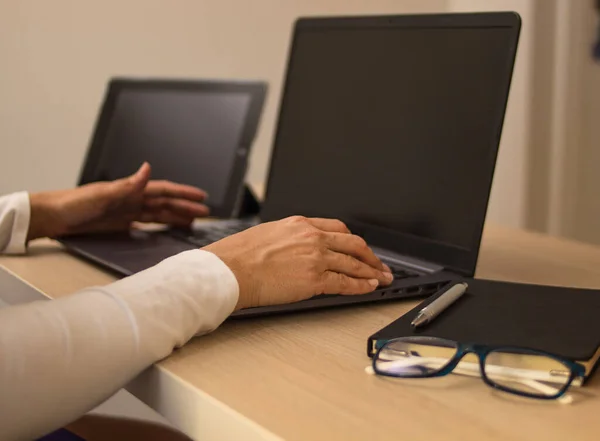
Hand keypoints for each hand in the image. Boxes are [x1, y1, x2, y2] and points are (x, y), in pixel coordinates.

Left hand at [27, 163, 208, 239]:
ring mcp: (126, 212)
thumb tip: (148, 168)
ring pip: (158, 213)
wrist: (52, 217)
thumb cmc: (73, 203)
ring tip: (193, 221)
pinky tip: (167, 229)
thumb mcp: (102, 193)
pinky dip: (159, 225)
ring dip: (176, 216)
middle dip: (186, 207)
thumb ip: (127, 184)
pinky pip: (146, 224)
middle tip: (206, 213)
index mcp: (130, 190)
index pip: (163, 191)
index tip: (202, 197)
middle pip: (165, 203)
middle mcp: (132, 199)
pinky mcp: (119, 224)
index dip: (183, 193)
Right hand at [203, 216, 393, 309]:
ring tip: (382, 278)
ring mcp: (316, 257)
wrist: (231, 269)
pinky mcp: (315, 279)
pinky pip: (345, 282)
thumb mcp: (267, 234)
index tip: (359, 248)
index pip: (337, 228)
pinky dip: (361, 285)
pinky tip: (368, 288)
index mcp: (300, 224)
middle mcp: (312, 237)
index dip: (352, 240)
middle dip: (370, 255)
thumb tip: (293, 249)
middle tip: (380, 264)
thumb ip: (287, 238)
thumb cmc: (239, 255)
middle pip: (353, 243)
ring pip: (354, 263)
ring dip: (372, 271)